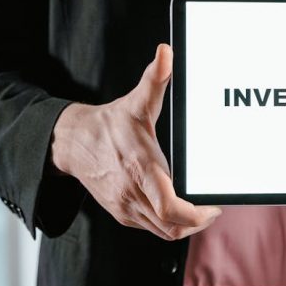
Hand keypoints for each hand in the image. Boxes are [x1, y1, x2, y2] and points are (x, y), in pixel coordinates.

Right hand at [50, 44, 221, 239]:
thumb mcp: (135, 102)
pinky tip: (180, 209)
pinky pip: (151, 229)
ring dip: (185, 226)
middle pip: (172, 227)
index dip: (197, 215)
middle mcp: (132, 193)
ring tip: (201, 211)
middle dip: (197, 223)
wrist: (72, 143)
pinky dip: (169, 224)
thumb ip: (155, 80)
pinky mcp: (121, 213)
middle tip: (212, 210)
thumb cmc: (110, 124)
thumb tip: (166, 53)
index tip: (213, 206)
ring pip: (163, 232)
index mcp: (140, 168)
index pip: (171, 208)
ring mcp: (125, 207)